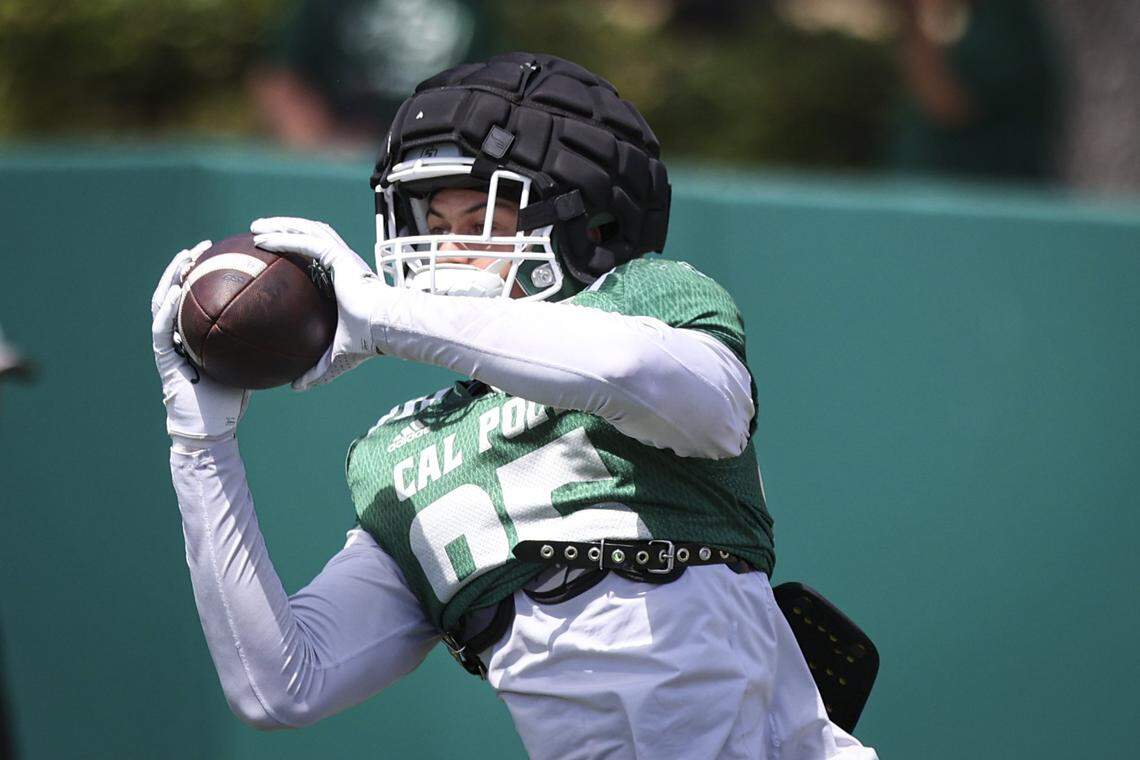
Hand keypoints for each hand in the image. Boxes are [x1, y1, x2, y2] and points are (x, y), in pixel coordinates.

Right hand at [151, 241, 250, 443]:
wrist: (210, 431)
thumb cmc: (232, 404)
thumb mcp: (250, 365)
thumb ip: (260, 344)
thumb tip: (295, 325)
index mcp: (195, 335)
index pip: (198, 298)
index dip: (207, 274)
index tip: (224, 253)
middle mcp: (179, 336)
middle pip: (177, 291)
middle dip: (187, 265)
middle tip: (204, 245)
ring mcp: (168, 346)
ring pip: (162, 303)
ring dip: (171, 278)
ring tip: (185, 258)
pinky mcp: (163, 359)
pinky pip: (162, 329)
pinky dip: (168, 309)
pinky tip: (177, 291)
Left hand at [251, 217, 387, 389]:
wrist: (386, 329)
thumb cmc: (367, 343)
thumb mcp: (335, 359)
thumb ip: (316, 370)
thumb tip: (295, 387)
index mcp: (343, 279)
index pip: (318, 257)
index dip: (298, 249)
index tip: (274, 254)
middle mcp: (343, 263)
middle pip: (310, 235)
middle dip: (284, 228)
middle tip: (257, 232)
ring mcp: (342, 257)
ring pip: (307, 230)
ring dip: (281, 225)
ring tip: (256, 227)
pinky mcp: (340, 257)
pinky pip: (305, 243)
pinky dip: (284, 239)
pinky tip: (263, 241)